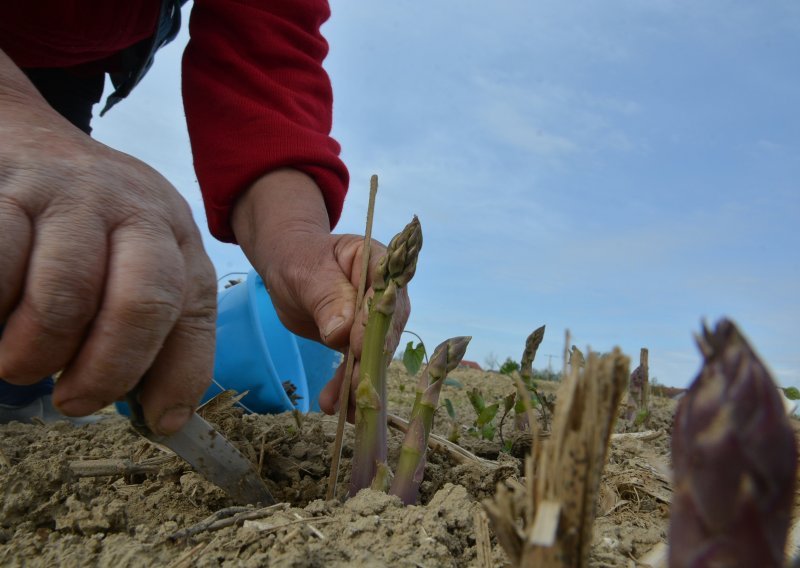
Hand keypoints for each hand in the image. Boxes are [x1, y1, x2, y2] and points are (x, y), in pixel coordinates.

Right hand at [0, 52, 216, 433]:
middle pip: (140, 304)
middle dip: (105, 371)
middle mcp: (135, 213)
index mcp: (176, 239)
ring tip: (16, 361)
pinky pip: (1, 264)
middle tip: (72, 400)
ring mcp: (72, 197)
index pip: (190, 314)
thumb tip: (167, 418)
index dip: (175, 377)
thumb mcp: (143, 265)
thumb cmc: (92, 226)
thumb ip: (159, 333)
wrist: (33, 142)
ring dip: (33, 352)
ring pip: (63, 297)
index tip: (154, 421)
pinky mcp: (9, 190)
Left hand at [232, 169, 409, 418]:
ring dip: (357, 382)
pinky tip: (334, 404)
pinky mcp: (361, 341)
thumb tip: (342, 333)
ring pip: (372, 354)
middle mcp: (386, 294)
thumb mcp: (307, 272)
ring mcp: (375, 320)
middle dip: (370, 362)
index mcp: (380, 263)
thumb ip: (326, 298)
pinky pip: (357, 365)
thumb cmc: (299, 259)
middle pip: (386, 330)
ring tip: (340, 406)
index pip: (385, 294)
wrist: (288, 267)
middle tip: (354, 390)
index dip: (375, 323)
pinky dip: (345, 386)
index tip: (359, 348)